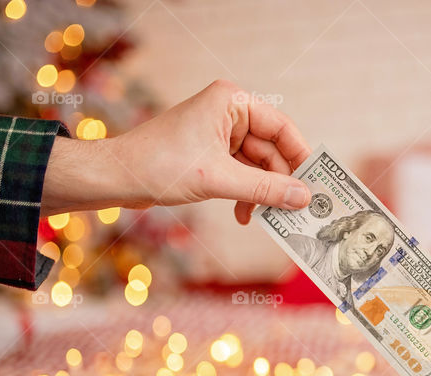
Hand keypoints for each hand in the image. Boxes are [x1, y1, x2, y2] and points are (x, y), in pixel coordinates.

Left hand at [40, 79, 311, 223]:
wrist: (115, 177)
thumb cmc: (159, 165)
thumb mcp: (219, 180)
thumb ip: (265, 189)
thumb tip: (303, 197)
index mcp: (232, 102)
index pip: (282, 128)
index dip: (301, 157)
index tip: (315, 185)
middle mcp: (229, 113)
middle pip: (272, 150)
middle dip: (280, 182)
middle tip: (295, 210)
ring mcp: (220, 134)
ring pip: (258, 167)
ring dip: (262, 193)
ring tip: (264, 217)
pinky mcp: (211, 155)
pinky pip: (242, 174)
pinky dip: (246, 195)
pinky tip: (244, 215)